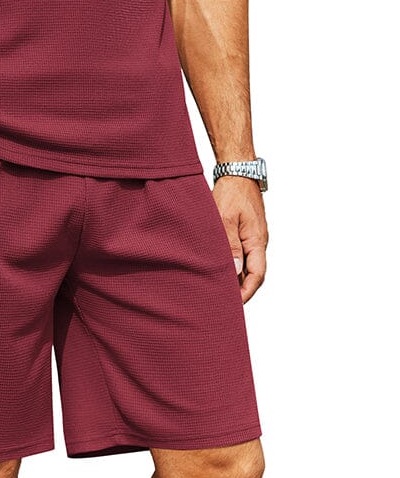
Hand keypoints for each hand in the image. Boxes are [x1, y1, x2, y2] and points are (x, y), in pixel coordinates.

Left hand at [211, 175, 268, 302]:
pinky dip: (234, 263)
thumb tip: (235, 272)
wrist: (238, 172)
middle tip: (224, 302)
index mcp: (257, 241)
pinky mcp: (246, 231)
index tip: (235, 305)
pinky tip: (221, 267)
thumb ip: (230, 245)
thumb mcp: (226, 218)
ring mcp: (253, 236)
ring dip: (237, 277)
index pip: (257, 275)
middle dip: (241, 289)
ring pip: (248, 263)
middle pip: (253, 273)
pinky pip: (243, 253)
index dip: (246, 292)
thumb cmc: (231, 192)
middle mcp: (258, 241)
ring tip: (219, 288)